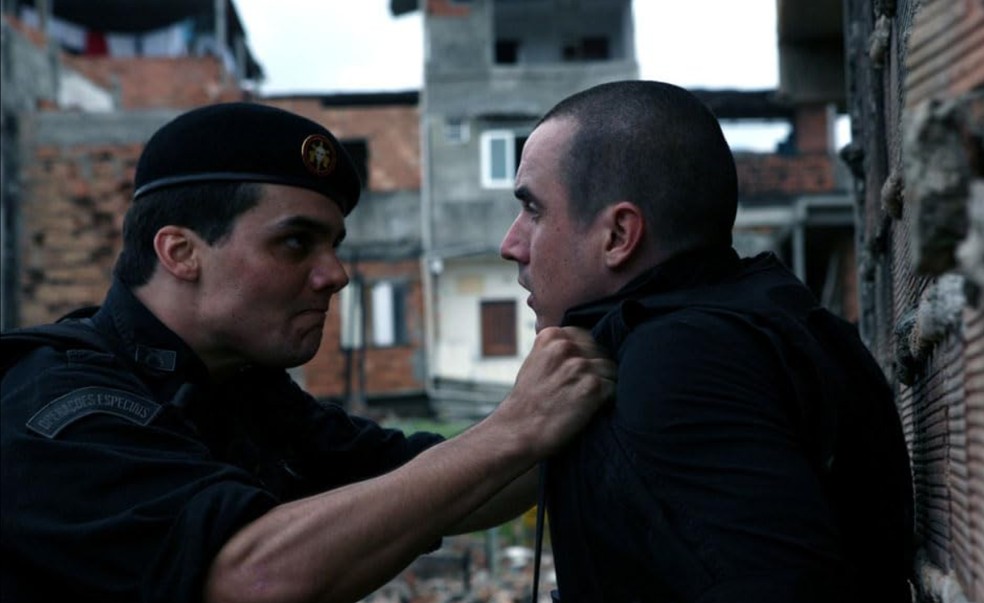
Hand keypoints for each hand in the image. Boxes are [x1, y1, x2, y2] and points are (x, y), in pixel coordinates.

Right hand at [497, 326, 615, 456]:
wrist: (519, 431)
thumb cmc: (527, 403)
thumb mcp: (535, 363)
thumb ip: (556, 351)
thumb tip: (583, 349)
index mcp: (551, 336)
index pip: (585, 337)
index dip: (584, 357)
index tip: (575, 374)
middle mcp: (565, 347)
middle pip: (600, 352)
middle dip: (595, 370)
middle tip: (579, 391)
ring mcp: (580, 366)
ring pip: (610, 370)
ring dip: (602, 386)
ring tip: (584, 401)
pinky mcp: (593, 387)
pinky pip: (613, 388)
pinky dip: (606, 401)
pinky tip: (588, 410)